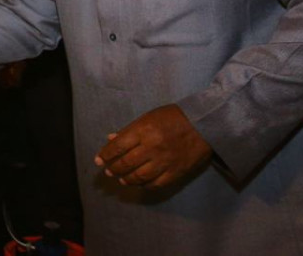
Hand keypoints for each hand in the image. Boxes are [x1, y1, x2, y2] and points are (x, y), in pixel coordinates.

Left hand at [94, 104, 211, 188]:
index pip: (118, 146)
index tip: (98, 160)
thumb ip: (129, 130)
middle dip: (114, 168)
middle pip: (126, 163)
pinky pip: (156, 183)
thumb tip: (111, 139)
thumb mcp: (148, 117)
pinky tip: (139, 183)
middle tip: (108, 171)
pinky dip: (145, 185)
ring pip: (139, 176)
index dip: (106, 155)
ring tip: (121, 179)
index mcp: (143, 130)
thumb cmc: (173, 117)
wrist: (205, 124)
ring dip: (127, 179)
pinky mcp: (176, 172)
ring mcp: (165, 161)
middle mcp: (152, 147)